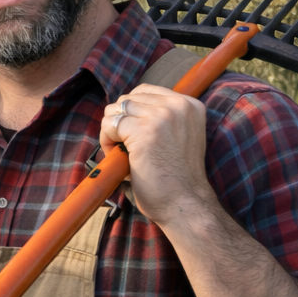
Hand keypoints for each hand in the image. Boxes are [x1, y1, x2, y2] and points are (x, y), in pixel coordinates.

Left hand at [100, 83, 214, 228]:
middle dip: (119, 122)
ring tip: (122, 153)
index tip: (133, 134)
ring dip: (111, 131)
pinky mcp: (144, 131)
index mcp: (190, 105)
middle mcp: (178, 105)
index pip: (145, 91)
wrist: (186, 205)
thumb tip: (121, 108)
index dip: (131, 112)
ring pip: (115, 110)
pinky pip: (110, 124)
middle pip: (127, 99)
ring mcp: (161, 116)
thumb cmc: (176, 178)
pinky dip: (107, 141)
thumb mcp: (177, 136)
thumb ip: (159, 118)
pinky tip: (119, 157)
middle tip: (125, 147)